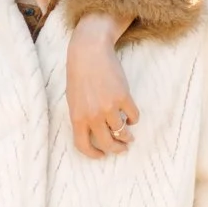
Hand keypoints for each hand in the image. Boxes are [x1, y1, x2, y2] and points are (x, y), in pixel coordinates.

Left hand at [66, 13, 137, 158]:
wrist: (89, 51)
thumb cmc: (79, 74)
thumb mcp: (73, 99)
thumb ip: (81, 117)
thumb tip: (94, 134)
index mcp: (77, 117)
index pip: (83, 145)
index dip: (93, 154)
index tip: (102, 155)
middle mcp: (93, 116)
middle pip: (107, 143)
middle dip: (117, 149)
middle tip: (122, 148)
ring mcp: (109, 107)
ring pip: (122, 132)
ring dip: (127, 136)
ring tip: (129, 135)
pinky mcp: (123, 97)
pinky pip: (133, 116)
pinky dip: (133, 119)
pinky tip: (131, 116)